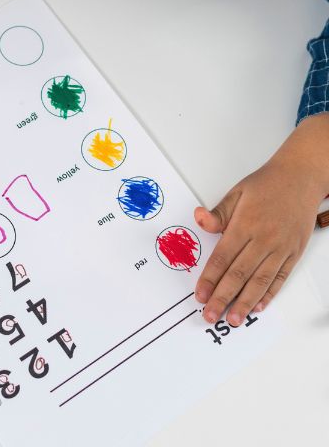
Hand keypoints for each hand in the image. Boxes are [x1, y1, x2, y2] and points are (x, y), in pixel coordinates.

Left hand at [194, 114, 328, 323]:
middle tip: (210, 316)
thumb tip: (198, 219)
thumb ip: (218, 213)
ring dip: (245, 303)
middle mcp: (264, 240)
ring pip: (260, 282)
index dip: (210, 279)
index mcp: (245, 225)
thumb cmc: (265, 185)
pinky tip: (258, 306)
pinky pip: (280, 278)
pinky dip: (269, 294)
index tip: (199, 295)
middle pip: (239, 275)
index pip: (222, 258)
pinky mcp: (294, 253)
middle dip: (222, 298)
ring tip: (233, 320)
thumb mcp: (236, 193)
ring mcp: (281, 249)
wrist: (300, 179)